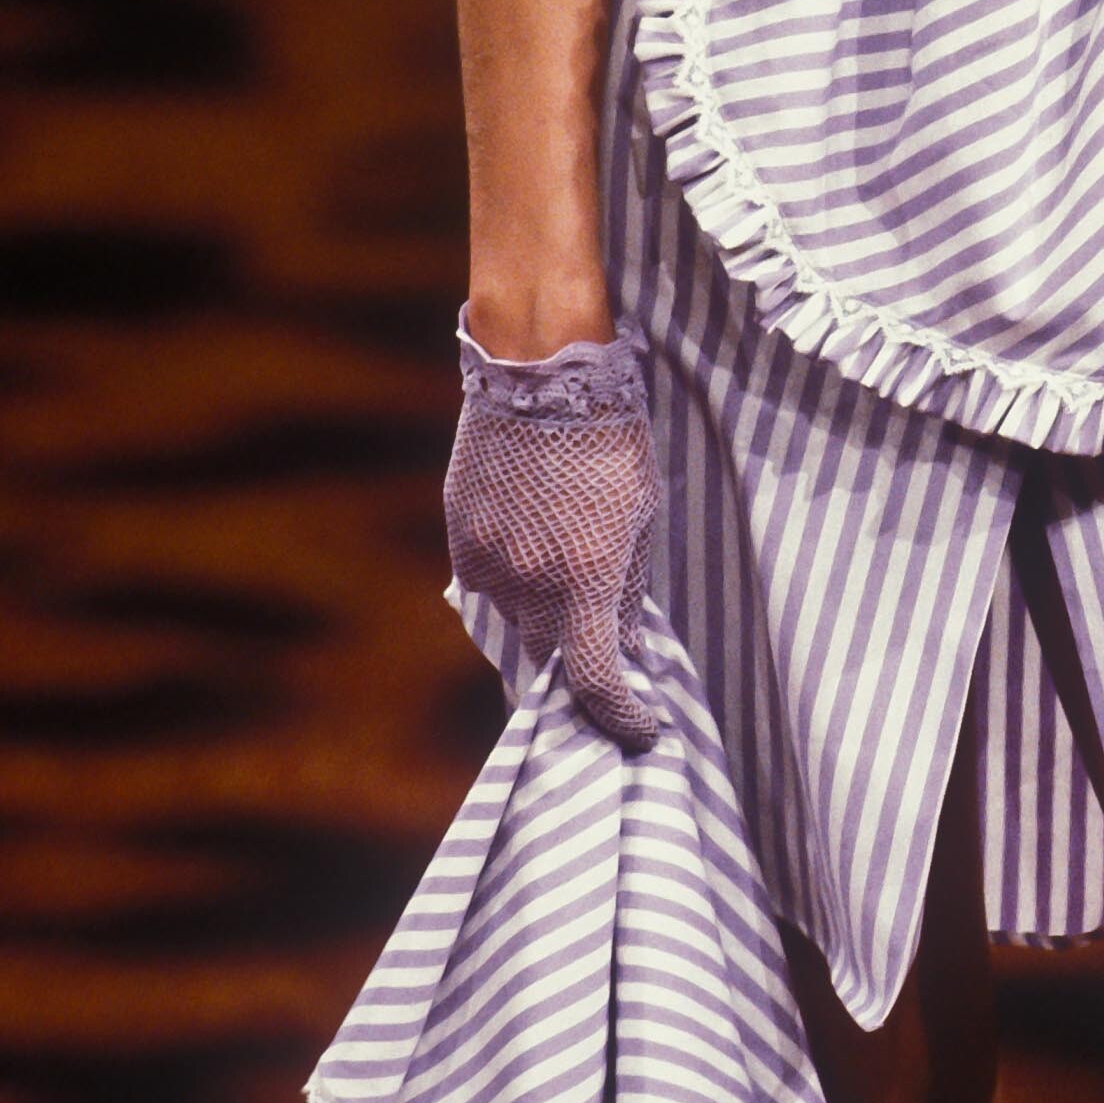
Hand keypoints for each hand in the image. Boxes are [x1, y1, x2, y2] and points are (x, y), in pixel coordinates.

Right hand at [443, 317, 661, 750]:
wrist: (539, 373)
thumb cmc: (608, 436)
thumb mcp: (641, 511)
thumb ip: (630, 585)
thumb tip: (628, 644)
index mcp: (585, 582)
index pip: (599, 683)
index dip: (624, 718)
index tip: (643, 728)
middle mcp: (529, 586)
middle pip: (548, 665)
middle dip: (575, 680)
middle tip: (598, 679)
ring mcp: (487, 565)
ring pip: (513, 627)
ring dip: (541, 626)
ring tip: (563, 597)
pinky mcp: (460, 540)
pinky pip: (486, 589)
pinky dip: (511, 590)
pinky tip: (531, 559)